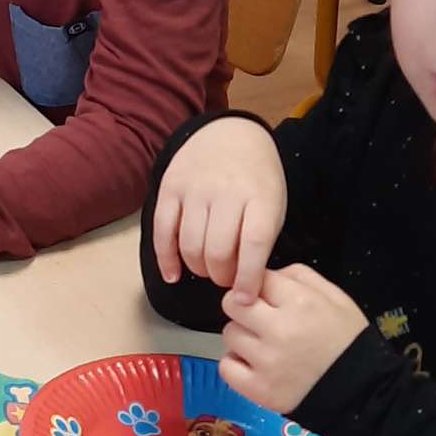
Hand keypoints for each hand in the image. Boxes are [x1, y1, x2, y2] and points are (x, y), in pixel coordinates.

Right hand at [148, 117, 286, 305]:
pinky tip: (173, 275)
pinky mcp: (170, 188)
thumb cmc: (256, 179)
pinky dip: (166, 259)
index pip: (253, 246)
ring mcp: (195, 189)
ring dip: (198, 268)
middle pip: (218, 250)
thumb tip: (242, 287)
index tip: (245, 301)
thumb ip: (259, 241)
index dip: (247, 279)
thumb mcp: (272, 205)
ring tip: (206, 270)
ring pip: (190, 245)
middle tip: (225, 280)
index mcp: (260, 198)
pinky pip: (163, 231)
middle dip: (222, 276)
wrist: (230, 134)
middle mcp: (226, 192)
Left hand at [219, 264, 367, 412]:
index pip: (256, 279)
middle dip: (244, 308)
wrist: (364, 391)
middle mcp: (280, 330)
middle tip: (261, 321)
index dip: (261, 288)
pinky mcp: (260, 390)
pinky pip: (226, 367)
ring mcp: (267, 362)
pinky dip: (236, 365)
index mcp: (300, 303)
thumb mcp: (336, 297)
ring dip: (243, 338)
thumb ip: (298, 277)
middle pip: (232, 303)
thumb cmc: (348, 341)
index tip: (268, 299)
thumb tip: (265, 275)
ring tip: (266, 347)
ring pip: (229, 334)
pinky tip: (256, 366)